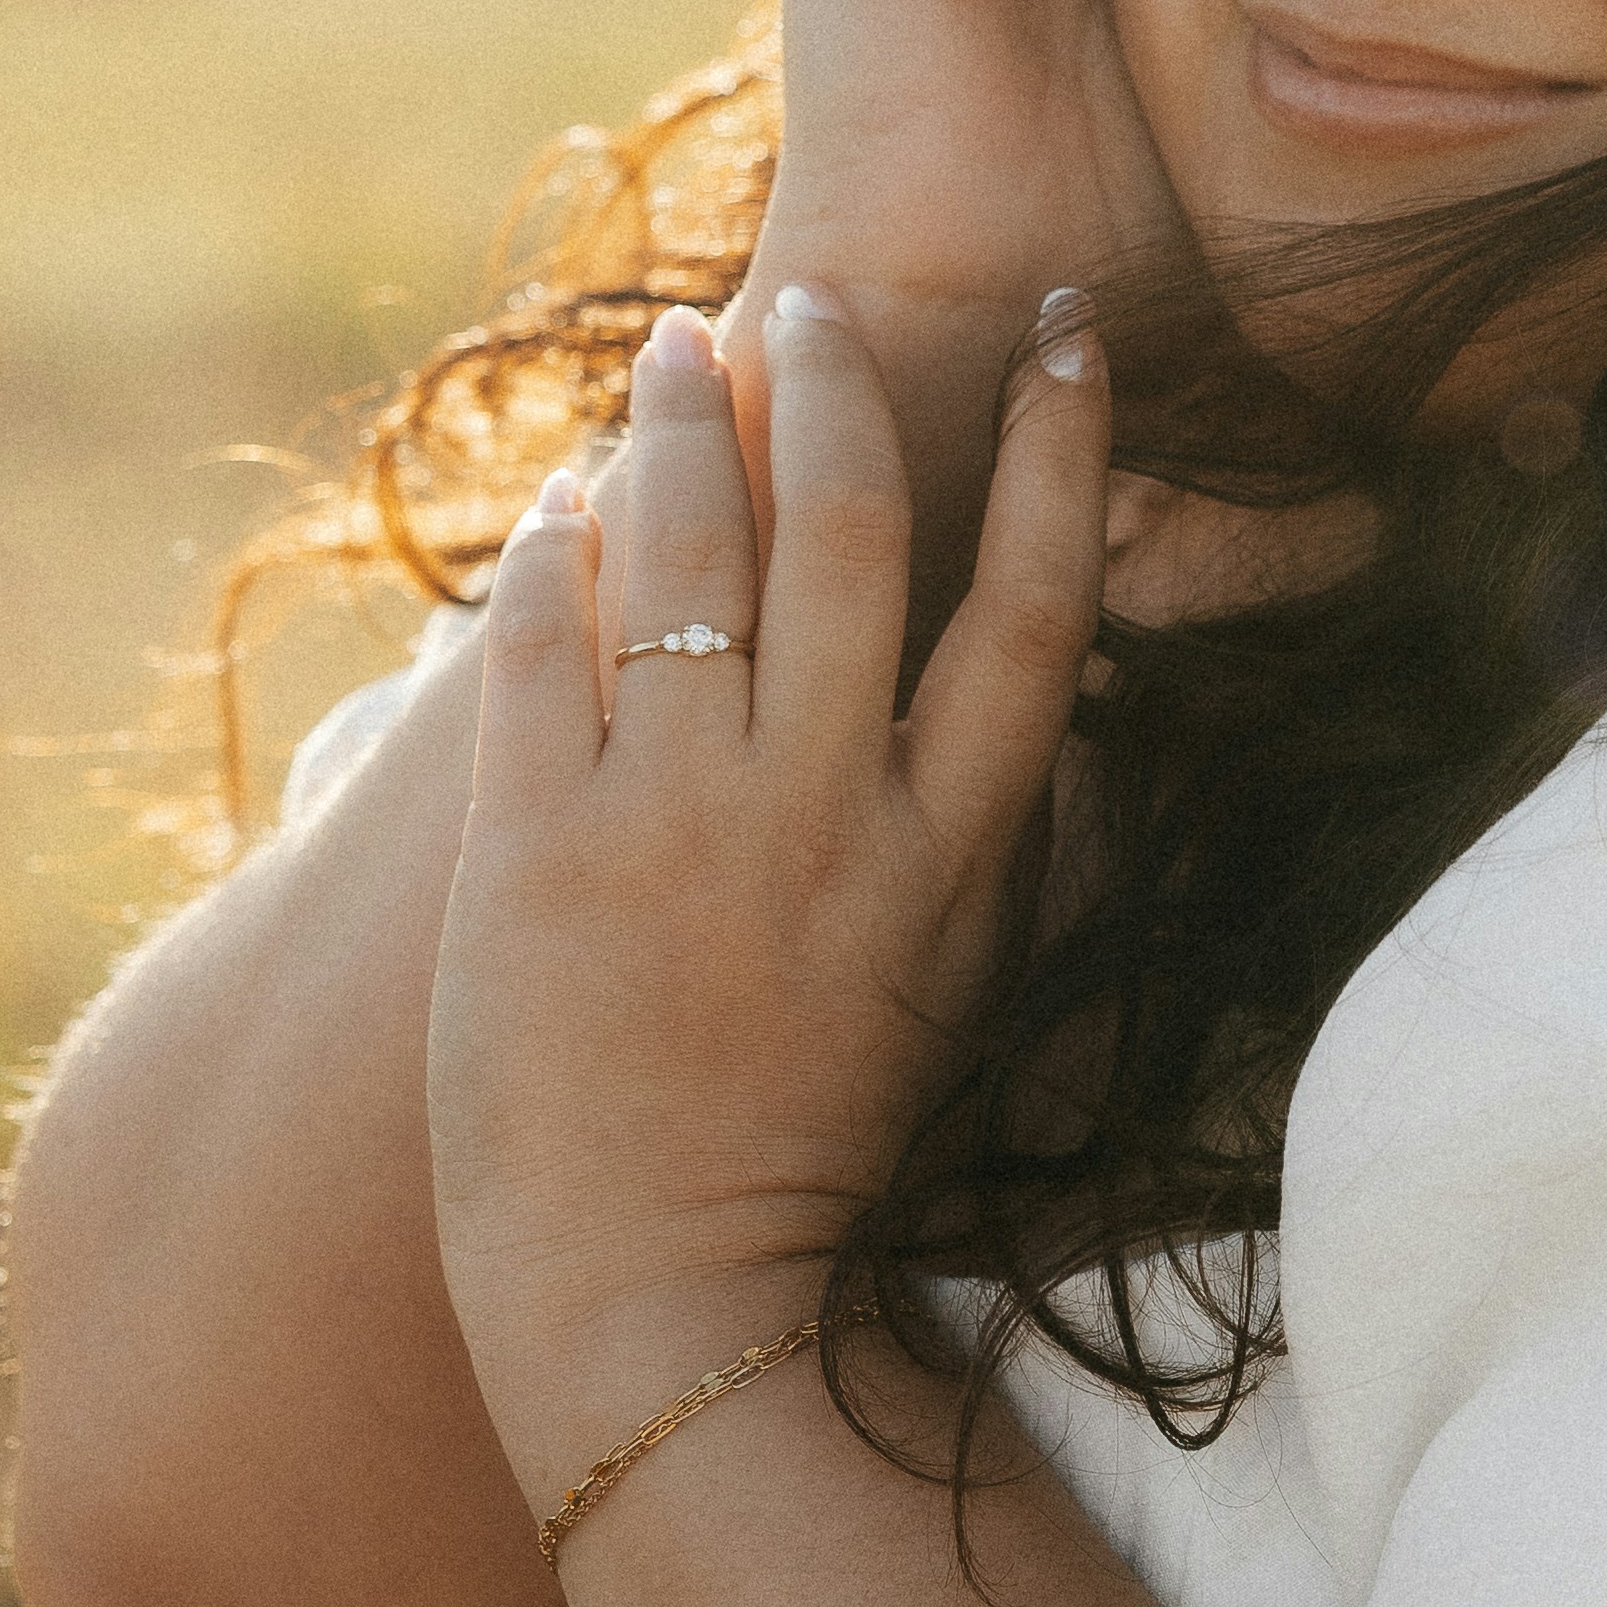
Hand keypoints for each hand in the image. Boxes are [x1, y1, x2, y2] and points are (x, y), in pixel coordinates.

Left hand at [427, 283, 1108, 1493]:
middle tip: (818, 299)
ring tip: (682, 349)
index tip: (1068, 335)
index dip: (1060, 451)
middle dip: (841, 390)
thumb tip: (1058, 707)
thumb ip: (1010, 841)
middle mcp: (827, 813)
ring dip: (688, 427)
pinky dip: (555, 553)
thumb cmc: (817, 1152)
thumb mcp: (960, 987)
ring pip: (693, 556)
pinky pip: (543, 646)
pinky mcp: (538, 849)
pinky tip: (565, 505)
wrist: (663, 1307)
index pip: (1035, 601)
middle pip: (856, 533)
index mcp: (952, 851)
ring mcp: (680, 823)